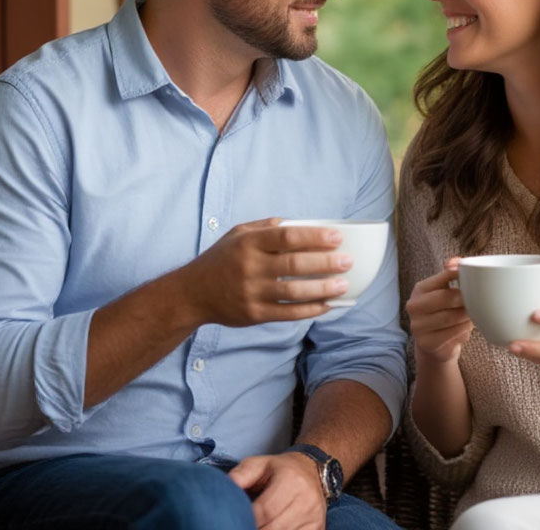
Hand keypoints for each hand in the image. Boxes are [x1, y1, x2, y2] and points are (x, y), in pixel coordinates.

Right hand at [182, 219, 350, 325]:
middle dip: (325, 262)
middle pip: (295, 264)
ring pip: (294, 291)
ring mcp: (251, 292)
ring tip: (343, 284)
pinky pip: (288, 313)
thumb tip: (300, 224)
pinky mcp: (254, 314)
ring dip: (323, 288)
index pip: (288, 236)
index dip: (315, 236)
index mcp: (249, 242)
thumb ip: (268, 227)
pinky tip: (326, 305)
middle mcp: (250, 266)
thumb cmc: (221, 259)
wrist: (192, 293)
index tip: (337, 237)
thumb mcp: (238, 233)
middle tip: (347, 261)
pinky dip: (310, 309)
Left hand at [229, 452, 326, 529]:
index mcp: (291, 480)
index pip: (264, 511)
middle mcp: (307, 500)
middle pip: (273, 529)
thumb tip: (224, 493)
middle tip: (242, 526)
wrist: (312, 470)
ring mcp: (315, 518)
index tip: (234, 522)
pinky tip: (269, 529)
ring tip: (255, 527)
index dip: (246, 520)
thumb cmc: (279, 470)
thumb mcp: (258, 464)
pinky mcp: (318, 529)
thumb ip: (240, 476)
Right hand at [406, 259, 472, 363]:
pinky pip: (452, 334)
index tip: (475, 276)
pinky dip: (464, 330)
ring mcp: (418, 326)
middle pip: (447, 298)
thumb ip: (451, 272)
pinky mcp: (427, 343)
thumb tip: (456, 261)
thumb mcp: (445, 291)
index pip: (442, 277)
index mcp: (420, 289)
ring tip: (475, 315)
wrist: (434, 344)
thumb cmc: (444, 312)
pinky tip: (466, 328)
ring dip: (467, 316)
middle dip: (466, 299)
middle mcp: (414, 306)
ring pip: (451, 317)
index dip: (460, 276)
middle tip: (480, 301)